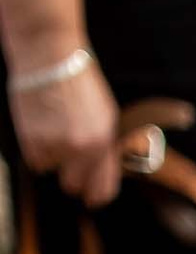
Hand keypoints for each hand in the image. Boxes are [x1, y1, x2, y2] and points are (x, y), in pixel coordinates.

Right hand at [6, 53, 121, 206]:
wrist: (49, 54)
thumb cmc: (79, 80)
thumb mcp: (106, 114)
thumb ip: (105, 145)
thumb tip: (100, 171)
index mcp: (104, 142)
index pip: (103, 187)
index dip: (97, 196)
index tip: (92, 199)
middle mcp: (81, 148)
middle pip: (73, 186)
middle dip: (71, 177)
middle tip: (66, 160)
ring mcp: (55, 145)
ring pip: (51, 170)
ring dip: (51, 156)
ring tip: (53, 127)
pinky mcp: (31, 139)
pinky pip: (34, 159)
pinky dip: (36, 148)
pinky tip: (40, 125)